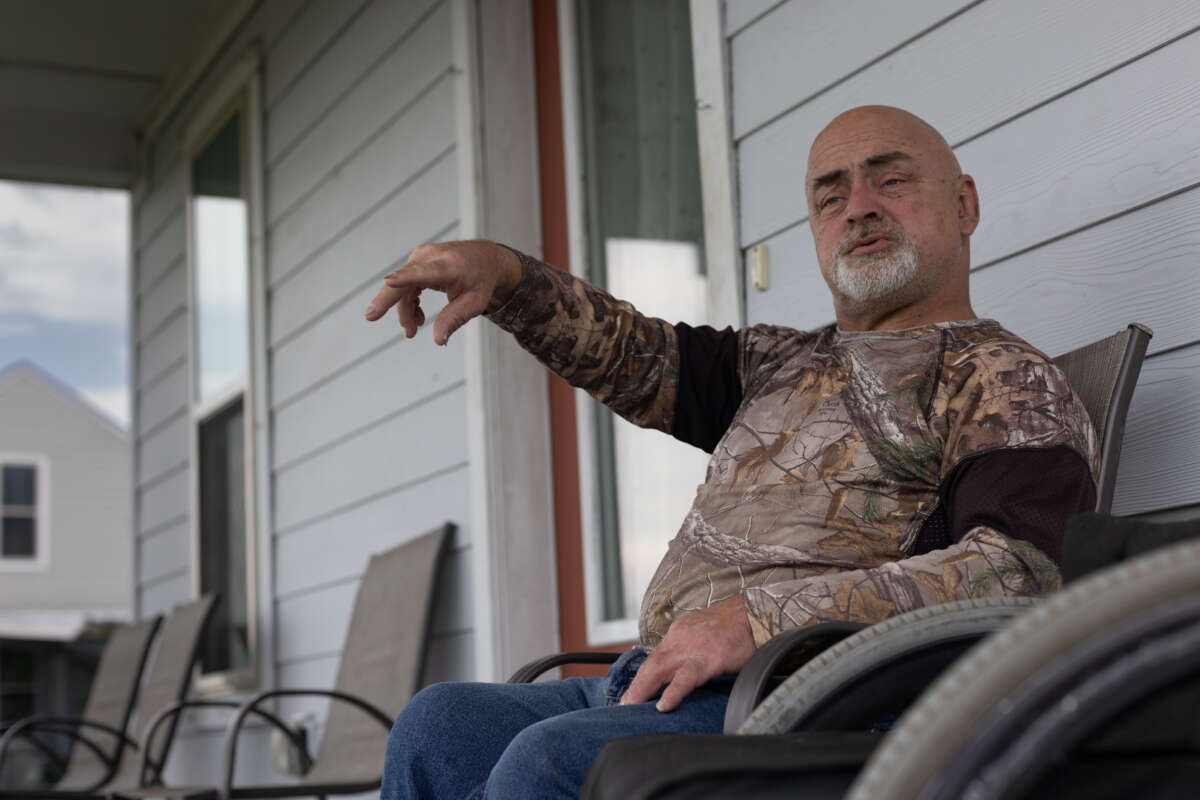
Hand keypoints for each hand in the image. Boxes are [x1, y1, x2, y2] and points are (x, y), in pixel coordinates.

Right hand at [363, 240, 522, 344]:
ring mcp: (422, 257)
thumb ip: (455, 319)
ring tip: (412, 330)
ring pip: (403, 286)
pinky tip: (417, 317)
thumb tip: (438, 340)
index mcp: (449, 265)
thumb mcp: (475, 303)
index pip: (424, 272)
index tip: (389, 282)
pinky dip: (408, 302)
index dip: (405, 278)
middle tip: (370, 317)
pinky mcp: (418, 261)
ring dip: (405, 310)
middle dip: (387, 300)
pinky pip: (406, 284)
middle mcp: (432, 257)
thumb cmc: (480, 281)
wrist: (485, 260)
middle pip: (404, 280)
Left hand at [620, 595, 756, 711]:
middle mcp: (679, 638)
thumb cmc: (731, 626)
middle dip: (636, 685)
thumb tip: (678, 667)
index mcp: (678, 632)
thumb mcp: (701, 631)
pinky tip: (664, 705)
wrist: (753, 614)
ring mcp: (692, 648)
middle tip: (624, 703)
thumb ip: (688, 646)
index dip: (642, 676)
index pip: (654, 657)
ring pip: (660, 670)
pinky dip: (673, 692)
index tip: (633, 691)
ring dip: (643, 689)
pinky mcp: (708, 659)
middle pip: (651, 664)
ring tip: (633, 705)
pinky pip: (685, 678)